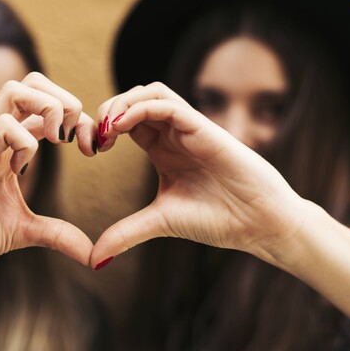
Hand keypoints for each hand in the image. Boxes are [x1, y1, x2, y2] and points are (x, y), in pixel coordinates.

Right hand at [0, 73, 96, 283]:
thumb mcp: (24, 232)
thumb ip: (57, 234)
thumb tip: (90, 253)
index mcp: (11, 145)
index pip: (47, 104)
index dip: (78, 119)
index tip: (93, 149)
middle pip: (31, 81)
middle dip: (64, 99)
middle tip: (74, 138)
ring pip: (14, 89)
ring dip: (47, 108)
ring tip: (56, 141)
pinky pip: (0, 127)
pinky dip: (24, 142)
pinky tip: (21, 170)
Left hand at [91, 82, 305, 267]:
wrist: (259, 223)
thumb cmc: (219, 218)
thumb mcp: (160, 222)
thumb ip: (127, 233)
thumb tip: (95, 258)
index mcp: (162, 149)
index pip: (125, 121)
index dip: (103, 128)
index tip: (90, 151)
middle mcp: (174, 134)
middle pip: (134, 99)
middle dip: (107, 111)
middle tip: (96, 141)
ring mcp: (188, 128)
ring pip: (150, 92)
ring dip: (122, 103)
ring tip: (108, 130)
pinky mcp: (203, 127)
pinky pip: (167, 104)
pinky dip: (140, 108)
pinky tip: (123, 128)